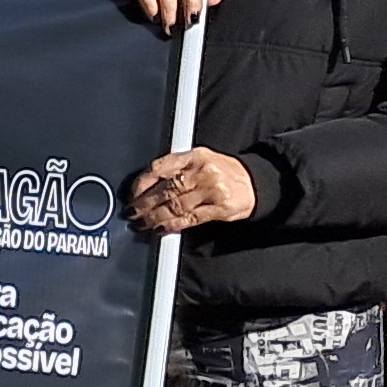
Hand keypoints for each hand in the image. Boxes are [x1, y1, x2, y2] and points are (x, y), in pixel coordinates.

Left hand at [130, 146, 259, 232]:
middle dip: (144, 204)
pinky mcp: (221, 208)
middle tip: (131, 213)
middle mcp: (202, 172)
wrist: (254, 182)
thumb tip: (143, 186)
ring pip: (175, 206)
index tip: (131, 194)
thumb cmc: (220, 172)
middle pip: (165, 190)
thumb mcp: (198, 160)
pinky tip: (161, 229)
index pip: (160, 168)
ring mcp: (212, 190)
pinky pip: (190, 218)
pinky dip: (172, 225)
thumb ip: (174, 169)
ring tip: (142, 224)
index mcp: (194, 156)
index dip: (141, 183)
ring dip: (154, 218)